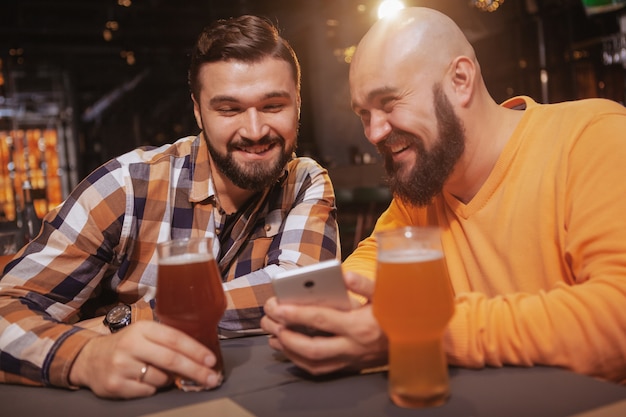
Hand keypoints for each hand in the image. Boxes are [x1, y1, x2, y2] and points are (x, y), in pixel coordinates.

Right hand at [69, 320, 220, 398]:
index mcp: (143, 328)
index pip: (175, 339)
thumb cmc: (127, 345)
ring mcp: (122, 366)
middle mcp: (131, 345)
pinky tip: (146, 380)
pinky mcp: (115, 385)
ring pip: (161, 379)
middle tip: (212, 379)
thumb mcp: (145, 333)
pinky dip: (153, 388)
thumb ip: (168, 340)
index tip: (211, 360)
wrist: (90, 359)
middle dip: (195, 371)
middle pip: (171, 360)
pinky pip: (147, 391)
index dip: (196, 350)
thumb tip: (200, 354)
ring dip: (170, 380)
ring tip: (163, 374)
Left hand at [261, 271, 387, 374]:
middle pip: (312, 348)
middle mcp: (354, 347)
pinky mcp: (350, 367)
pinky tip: (288, 349)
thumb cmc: (396, 312)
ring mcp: (351, 360)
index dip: (296, 314)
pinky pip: (320, 370)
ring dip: (289, 351)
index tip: (277, 306)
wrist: (415, 340)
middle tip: (269, 323)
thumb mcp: (385, 293)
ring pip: (314, 363)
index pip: (321, 320)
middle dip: (286, 336)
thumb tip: (343, 275)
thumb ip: (364, 284)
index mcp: (360, 325)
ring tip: (272, 335)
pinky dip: (300, 361)